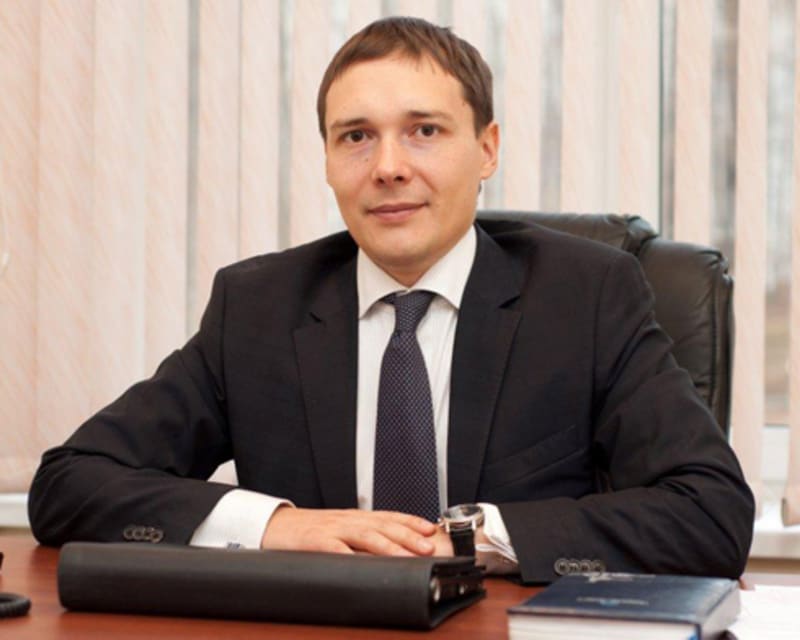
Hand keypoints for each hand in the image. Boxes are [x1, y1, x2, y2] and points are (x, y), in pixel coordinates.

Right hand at [261, 506, 443, 556]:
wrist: (276, 525)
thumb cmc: (311, 531)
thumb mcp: (341, 530)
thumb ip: (363, 539)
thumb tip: (393, 553)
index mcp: (356, 517)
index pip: (390, 516)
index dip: (411, 522)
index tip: (431, 530)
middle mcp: (349, 520)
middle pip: (383, 526)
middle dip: (408, 536)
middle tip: (428, 547)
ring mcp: (333, 529)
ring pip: (365, 535)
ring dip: (389, 546)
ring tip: (406, 556)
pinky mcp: (315, 541)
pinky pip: (335, 548)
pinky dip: (350, 554)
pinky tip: (363, 563)